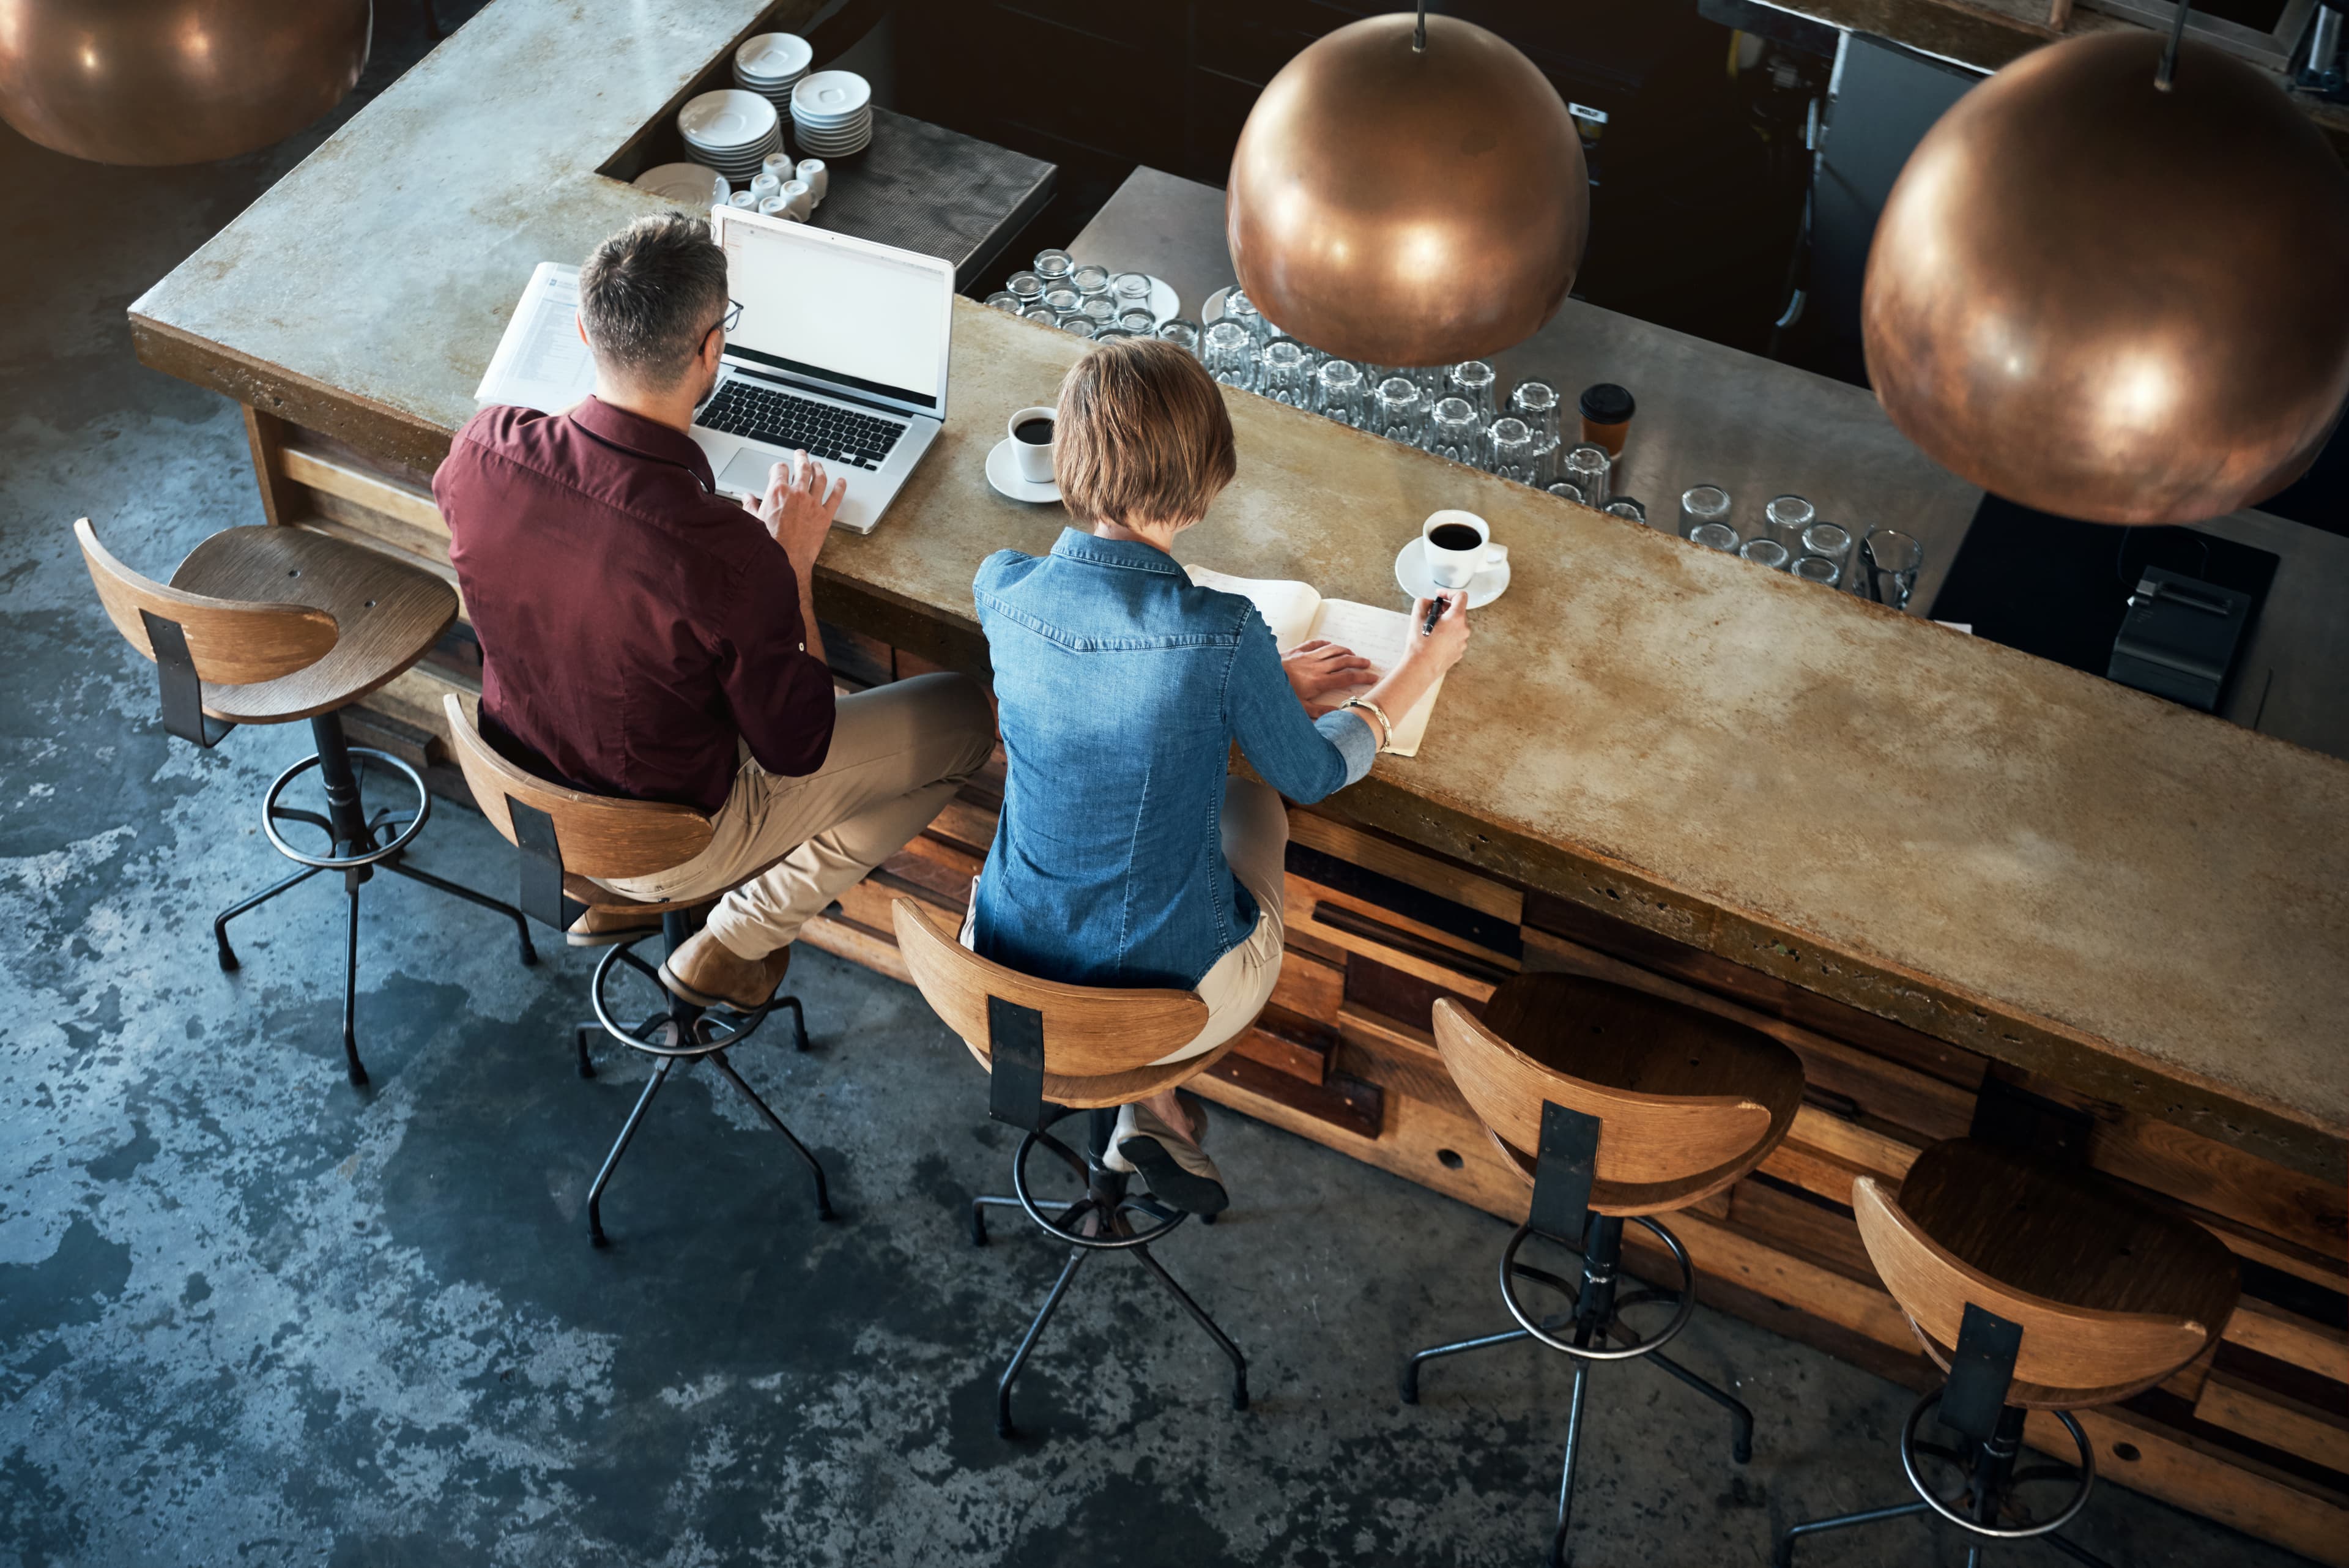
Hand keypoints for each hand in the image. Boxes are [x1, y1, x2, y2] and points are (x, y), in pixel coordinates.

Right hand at [751, 451, 845, 576]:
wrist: (784, 561)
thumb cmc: (768, 543)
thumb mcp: (753, 521)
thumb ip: (750, 506)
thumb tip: (747, 498)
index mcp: (777, 492)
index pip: (780, 469)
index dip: (779, 468)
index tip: (779, 470)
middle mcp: (797, 494)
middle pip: (802, 468)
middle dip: (801, 458)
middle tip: (801, 454)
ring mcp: (812, 504)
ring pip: (819, 479)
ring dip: (819, 468)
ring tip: (818, 464)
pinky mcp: (824, 517)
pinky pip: (835, 498)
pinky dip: (840, 488)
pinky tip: (842, 482)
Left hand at [1282, 638, 1376, 716]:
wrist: (1259, 677)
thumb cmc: (1278, 696)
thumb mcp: (1300, 709)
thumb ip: (1320, 711)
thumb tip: (1338, 713)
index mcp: (1319, 682)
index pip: (1347, 678)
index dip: (1362, 677)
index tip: (1373, 677)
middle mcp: (1316, 666)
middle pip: (1344, 661)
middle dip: (1358, 662)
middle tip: (1368, 663)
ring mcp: (1307, 656)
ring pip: (1332, 650)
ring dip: (1345, 651)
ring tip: (1353, 655)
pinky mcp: (1297, 650)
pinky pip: (1316, 643)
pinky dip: (1326, 643)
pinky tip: (1330, 645)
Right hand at [1402, 594, 1470, 677]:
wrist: (1421, 667)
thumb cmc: (1421, 645)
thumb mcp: (1417, 616)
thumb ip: (1423, 602)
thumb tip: (1428, 603)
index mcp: (1456, 618)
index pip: (1461, 596)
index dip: (1448, 593)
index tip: (1439, 596)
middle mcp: (1464, 629)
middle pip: (1458, 611)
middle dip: (1445, 609)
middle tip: (1431, 613)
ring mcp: (1463, 642)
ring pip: (1456, 625)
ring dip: (1446, 623)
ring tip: (1432, 628)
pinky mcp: (1459, 651)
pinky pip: (1455, 638)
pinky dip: (1447, 635)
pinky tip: (1435, 640)